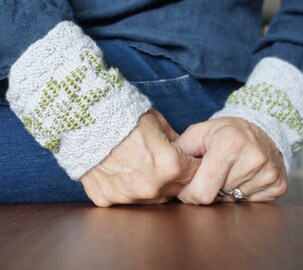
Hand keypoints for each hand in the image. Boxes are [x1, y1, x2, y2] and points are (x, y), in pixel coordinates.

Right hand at [81, 109, 199, 206]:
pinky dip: (125, 187)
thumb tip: (184, 151)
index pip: (195, 174)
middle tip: (162, 162)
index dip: (192, 166)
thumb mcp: (158, 122)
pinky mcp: (107, 198)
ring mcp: (128, 195)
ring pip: (150, 197)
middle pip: (174, 190)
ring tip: (139, 165)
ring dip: (150, 186)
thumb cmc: (125, 116)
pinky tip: (119, 171)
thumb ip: (176, 142)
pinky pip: (124, 197)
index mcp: (171, 166)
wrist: (86, 118)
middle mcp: (152, 187)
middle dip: (174, 178)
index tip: (187, 161)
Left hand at [176, 117, 287, 204]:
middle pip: (217, 199)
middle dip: (208, 191)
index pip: (202, 193)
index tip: (188, 186)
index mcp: (228, 146)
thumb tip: (165, 173)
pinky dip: (242, 193)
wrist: (260, 128)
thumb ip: (179, 152)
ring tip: (228, 172)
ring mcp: (268, 173)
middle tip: (210, 175)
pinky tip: (242, 177)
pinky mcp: (278, 184)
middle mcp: (252, 160)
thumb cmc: (224, 132)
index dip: (189, 194)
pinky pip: (251, 202)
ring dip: (226, 191)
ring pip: (233, 201)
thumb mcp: (197, 133)